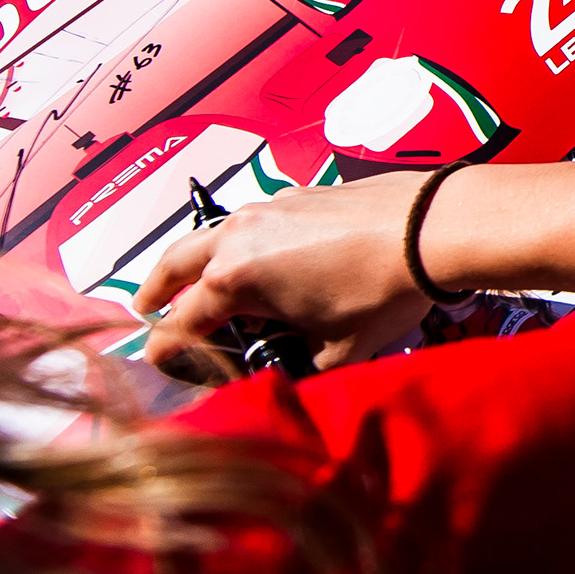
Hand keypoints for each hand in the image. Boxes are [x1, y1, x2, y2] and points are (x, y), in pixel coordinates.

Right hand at [131, 178, 433, 381]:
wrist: (429, 228)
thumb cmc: (383, 290)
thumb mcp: (335, 351)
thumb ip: (298, 368)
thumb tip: (288, 377)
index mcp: (235, 281)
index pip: (180, 323)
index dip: (166, 349)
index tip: (157, 360)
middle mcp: (238, 238)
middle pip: (175, 264)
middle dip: (156, 291)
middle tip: (145, 310)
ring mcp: (265, 210)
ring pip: (209, 236)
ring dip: (193, 260)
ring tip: (193, 281)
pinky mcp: (295, 196)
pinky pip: (248, 221)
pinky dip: (237, 241)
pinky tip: (259, 258)